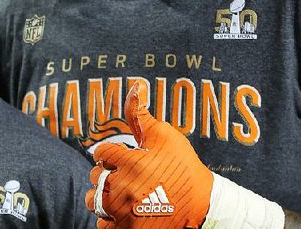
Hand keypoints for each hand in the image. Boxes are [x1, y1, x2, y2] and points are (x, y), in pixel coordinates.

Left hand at [85, 81, 212, 227]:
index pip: (101, 152)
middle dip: (106, 173)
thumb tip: (135, 86)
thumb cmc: (184, 167)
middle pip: (95, 177)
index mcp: (129, 161)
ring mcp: (125, 211)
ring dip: (102, 196)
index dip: (110, 153)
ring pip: (95, 201)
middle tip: (123, 175)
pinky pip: (104, 225)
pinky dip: (109, 220)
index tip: (120, 157)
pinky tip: (122, 212)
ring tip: (118, 193)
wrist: (205, 206)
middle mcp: (123, 187)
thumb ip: (141, 114)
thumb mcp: (165, 136)